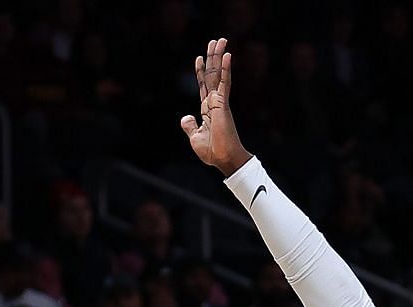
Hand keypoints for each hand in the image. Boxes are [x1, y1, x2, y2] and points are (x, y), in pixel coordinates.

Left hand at [180, 37, 251, 175]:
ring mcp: (219, 102)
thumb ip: (190, 126)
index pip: (204, 86)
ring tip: (220, 40)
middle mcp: (214, 102)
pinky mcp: (223, 104)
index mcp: (207, 109)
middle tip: (215, 41)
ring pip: (218, 74)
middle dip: (213, 58)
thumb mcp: (195, 138)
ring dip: (219, 57)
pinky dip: (225, 69)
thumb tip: (185, 117)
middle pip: (213, 75)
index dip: (201, 72)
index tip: (199, 58)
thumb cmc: (213, 151)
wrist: (224, 159)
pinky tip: (227, 55)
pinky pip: (225, 83)